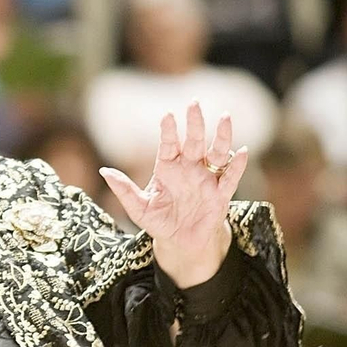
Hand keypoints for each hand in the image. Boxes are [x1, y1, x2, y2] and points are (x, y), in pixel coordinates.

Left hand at [100, 102, 247, 288]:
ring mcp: (207, 179)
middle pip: (194, 141)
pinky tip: (242, 152)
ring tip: (225, 117)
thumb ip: (124, 190)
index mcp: (169, 167)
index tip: (167, 116)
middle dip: (195, 123)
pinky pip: (230, 178)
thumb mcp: (139, 208)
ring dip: (222, 136)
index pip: (169, 144)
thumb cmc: (160, 221)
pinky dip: (237, 166)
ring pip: (217, 153)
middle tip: (194, 104)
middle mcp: (190, 168)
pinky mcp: (220, 195)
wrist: (181, 242)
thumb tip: (104, 171)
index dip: (169, 131)